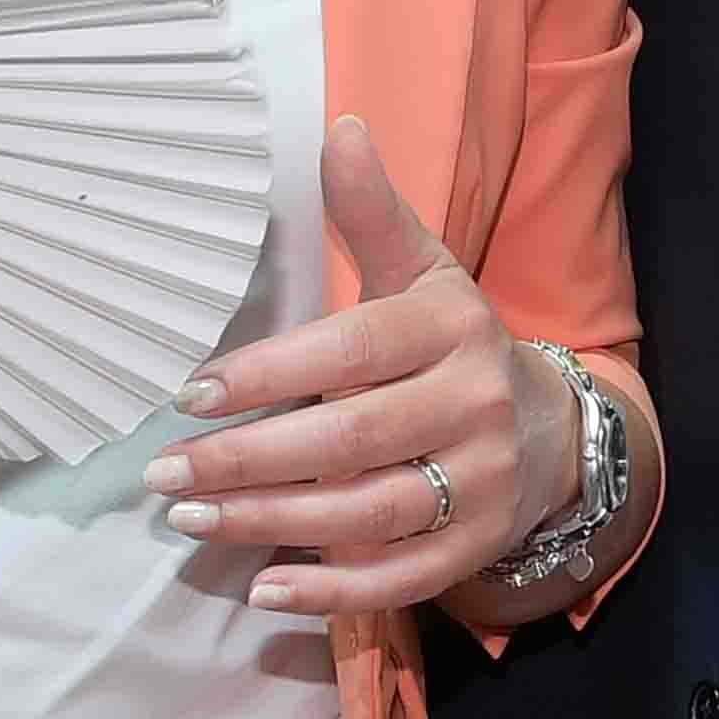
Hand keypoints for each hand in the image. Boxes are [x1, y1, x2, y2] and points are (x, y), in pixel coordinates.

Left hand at [146, 120, 580, 616]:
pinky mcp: (478, 545)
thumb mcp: (423, 271)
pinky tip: (262, 587)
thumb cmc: (452, 345)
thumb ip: (372, 212)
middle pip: (353, 440)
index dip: (270, 375)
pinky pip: (402, 577)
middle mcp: (475, 403)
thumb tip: (340, 127)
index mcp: (452, 327)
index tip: (190, 395)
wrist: (552, 430)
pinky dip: (331, 591)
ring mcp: (482, 482)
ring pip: (370, 513)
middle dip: (250, 461)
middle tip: (166, 476)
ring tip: (191, 521)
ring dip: (272, 523)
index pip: (353, 351)